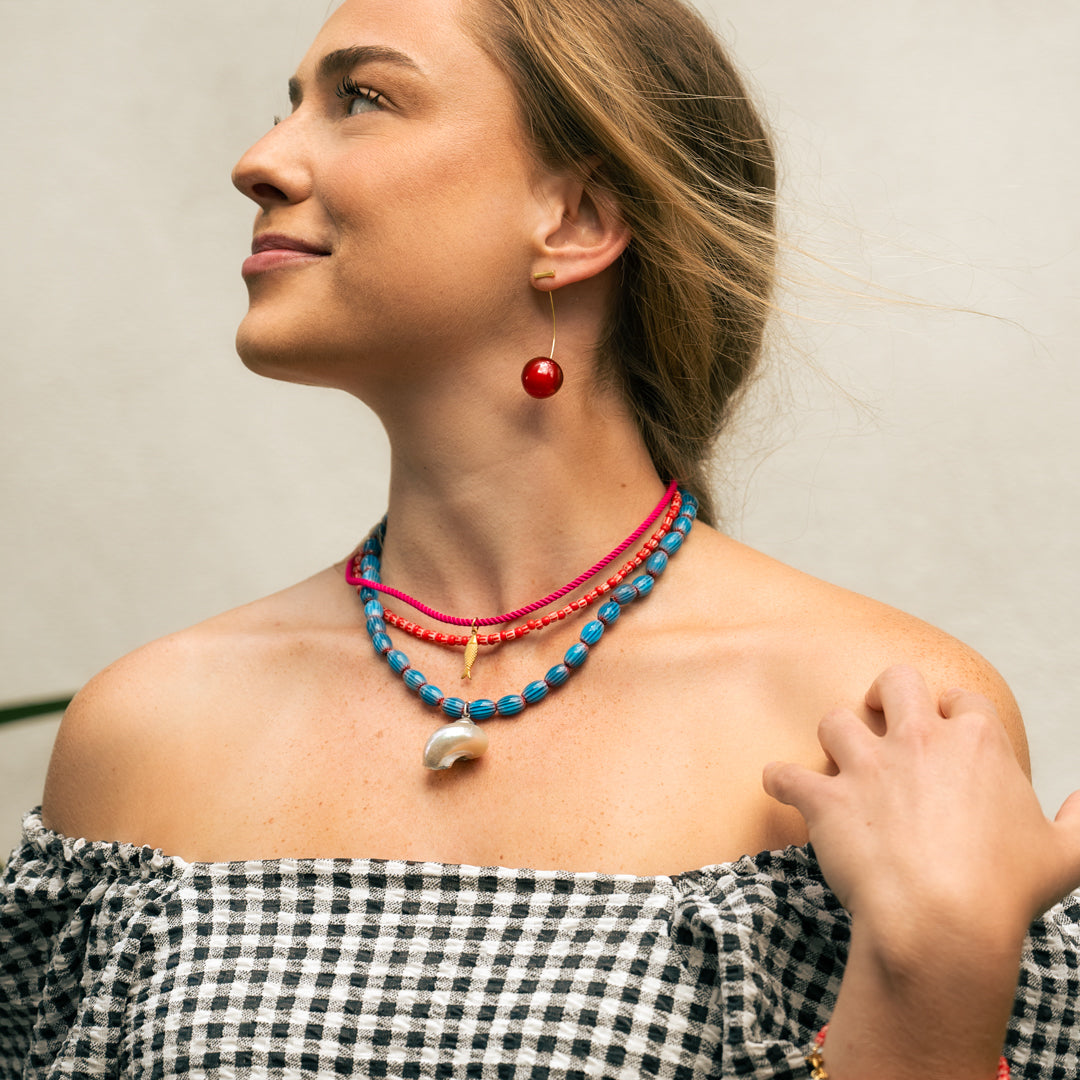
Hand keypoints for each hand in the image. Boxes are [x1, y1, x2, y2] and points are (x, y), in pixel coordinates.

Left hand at [762, 665, 1079, 946]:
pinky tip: (781, 786)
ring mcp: (866, 766)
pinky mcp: (826, 798)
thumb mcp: (1067, 856)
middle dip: (887, 692)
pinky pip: (785, 773)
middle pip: (895, 680)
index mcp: (976, 743)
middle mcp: (917, 741)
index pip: (961, 698)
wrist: (942, 923)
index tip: (949, 727)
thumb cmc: (1006, 893)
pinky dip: (780, 780)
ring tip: (838, 757)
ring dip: (835, 737)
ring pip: (835, 720)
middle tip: (883, 712)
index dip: (954, 711)